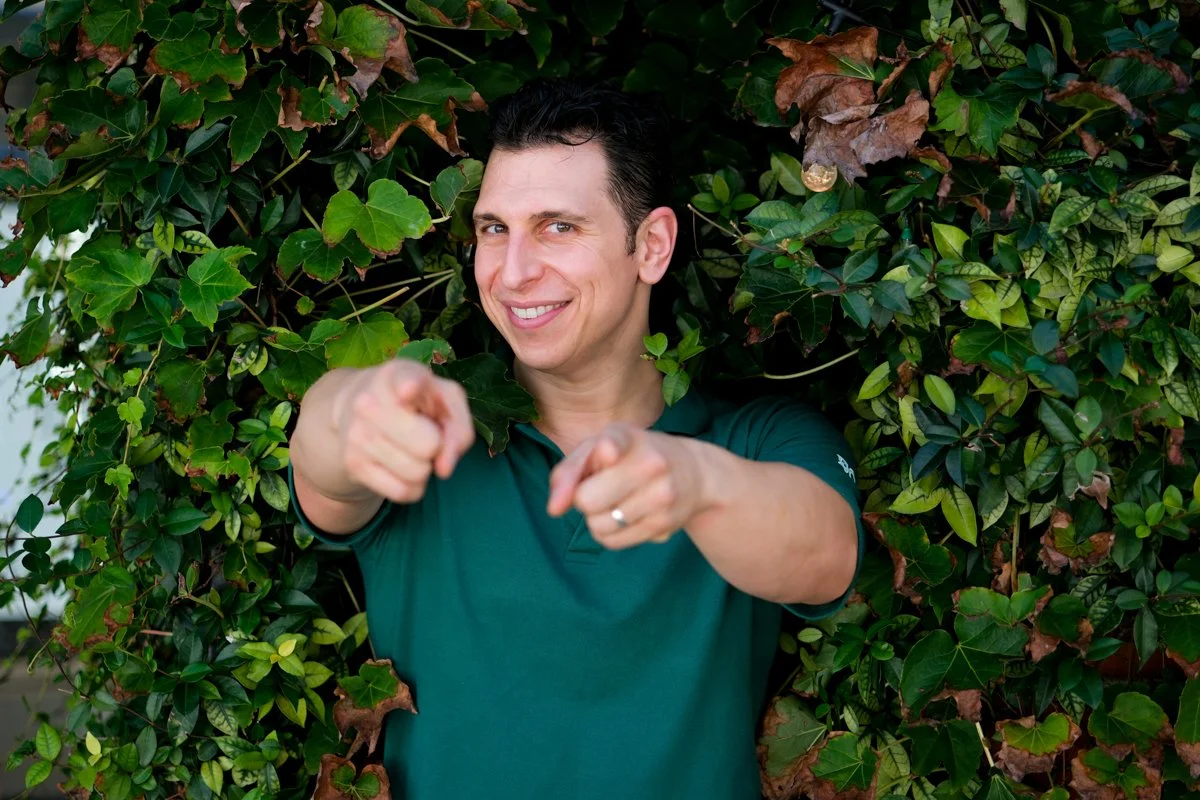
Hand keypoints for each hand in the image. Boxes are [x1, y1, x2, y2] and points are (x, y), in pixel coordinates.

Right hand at [332, 359, 474, 503]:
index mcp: (397, 374)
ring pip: (417, 473)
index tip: (408, 391)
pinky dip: (413, 486)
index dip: (410, 386)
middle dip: (436, 447)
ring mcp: (357, 433)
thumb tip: (444, 468)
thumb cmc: (416, 403)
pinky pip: (402, 492)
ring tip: (411, 448)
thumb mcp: (446, 402)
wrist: (357, 409)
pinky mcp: (351, 463)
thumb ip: (460, 430)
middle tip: (424, 434)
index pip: (404, 380)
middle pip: (428, 446)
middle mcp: (369, 401)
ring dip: (425, 468)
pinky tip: (403, 467)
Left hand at [546, 424, 709, 548]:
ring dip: (597, 519)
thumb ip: (568, 473)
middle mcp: (650, 463)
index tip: (609, 454)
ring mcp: (661, 495)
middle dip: (584, 499)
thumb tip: (554, 509)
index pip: (608, 447)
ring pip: (598, 526)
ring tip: (616, 502)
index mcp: (628, 436)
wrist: (694, 473)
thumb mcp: (599, 449)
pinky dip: (610, 533)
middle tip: (600, 488)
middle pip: (587, 500)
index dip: (600, 455)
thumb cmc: (632, 457)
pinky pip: (613, 542)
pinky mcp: (664, 524)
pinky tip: (626, 516)